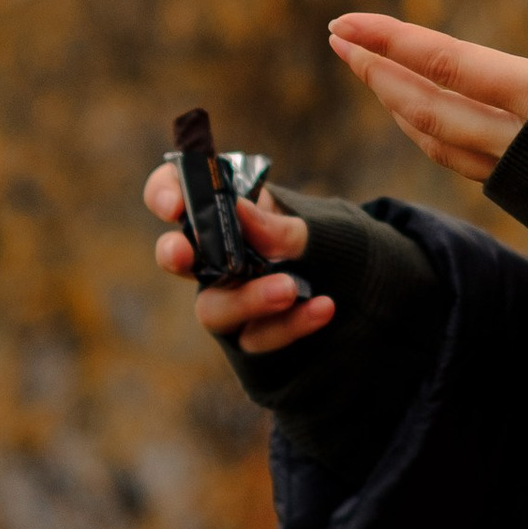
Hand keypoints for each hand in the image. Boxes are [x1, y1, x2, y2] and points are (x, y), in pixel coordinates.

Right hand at [142, 162, 331, 355]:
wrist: (363, 288)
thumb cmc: (329, 243)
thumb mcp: (317, 227)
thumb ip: (279, 225)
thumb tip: (241, 212)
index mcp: (226, 209)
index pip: (177, 192)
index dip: (164, 194)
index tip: (174, 205)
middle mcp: (215, 255)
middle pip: (176, 256)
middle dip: (173, 254)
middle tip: (185, 254)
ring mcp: (228, 297)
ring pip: (213, 308)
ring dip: (248, 298)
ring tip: (290, 289)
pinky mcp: (249, 336)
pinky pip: (257, 336)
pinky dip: (291, 323)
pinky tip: (322, 308)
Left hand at [327, 0, 527, 182]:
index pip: (452, 67)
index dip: (395, 43)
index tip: (347, 23)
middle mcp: (524, 147)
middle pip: (429, 108)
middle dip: (378, 71)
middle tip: (338, 38)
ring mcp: (526, 179)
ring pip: (439, 141)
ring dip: (397, 104)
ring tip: (370, 73)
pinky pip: (462, 162)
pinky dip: (430, 134)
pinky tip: (424, 120)